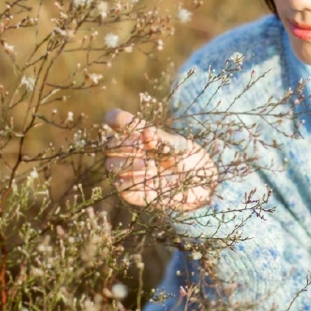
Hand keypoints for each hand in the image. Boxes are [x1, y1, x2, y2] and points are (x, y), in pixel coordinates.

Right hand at [103, 108, 217, 210]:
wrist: (201, 184)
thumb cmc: (189, 158)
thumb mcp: (179, 145)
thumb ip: (161, 139)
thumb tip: (146, 133)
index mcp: (140, 134)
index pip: (116, 120)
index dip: (115, 119)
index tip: (122, 122)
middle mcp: (131, 151)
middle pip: (109, 145)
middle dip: (122, 145)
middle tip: (142, 148)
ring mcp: (130, 171)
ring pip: (110, 165)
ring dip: (128, 164)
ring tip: (150, 167)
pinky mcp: (133, 191)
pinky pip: (120, 186)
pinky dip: (131, 182)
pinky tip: (148, 180)